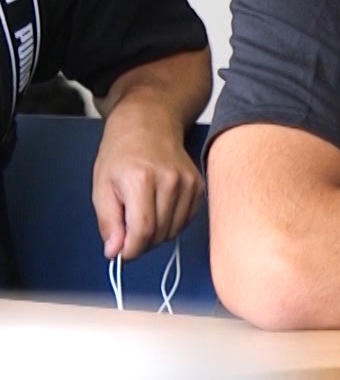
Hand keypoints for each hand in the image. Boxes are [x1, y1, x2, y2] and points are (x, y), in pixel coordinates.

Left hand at [92, 112, 202, 258]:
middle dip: (141, 243)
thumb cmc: (121, 154)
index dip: (131, 250)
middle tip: (127, 233)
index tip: (121, 254)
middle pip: (160, 233)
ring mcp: (189, 183)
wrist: (149, 125)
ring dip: (156, 235)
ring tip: (142, 218)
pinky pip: (186, 220)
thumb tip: (115, 252)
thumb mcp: (101, 187)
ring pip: (174, 230)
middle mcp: (170, 181)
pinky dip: (171, 224)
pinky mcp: (199, 186)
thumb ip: (108, 222)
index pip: (143, 230)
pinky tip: (158, 210)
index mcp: (141, 180)